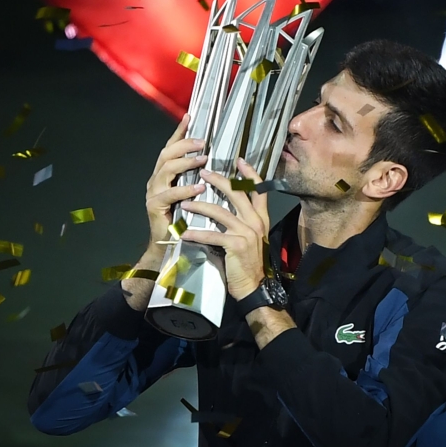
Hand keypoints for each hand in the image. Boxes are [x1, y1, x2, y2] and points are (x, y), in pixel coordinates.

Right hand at [145, 113, 207, 250]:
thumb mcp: (190, 193)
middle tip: (202, 143)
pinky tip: (199, 187)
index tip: (189, 118)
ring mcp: (153, 192)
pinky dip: (185, 189)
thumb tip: (212, 160)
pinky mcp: (154, 206)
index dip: (179, 133)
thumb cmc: (182, 218)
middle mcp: (155, 180)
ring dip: (186, 163)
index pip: (170, 148)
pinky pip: (170, 194)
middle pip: (166, 154)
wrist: (167, 243)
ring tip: (203, 160)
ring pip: (166, 170)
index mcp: (164, 175)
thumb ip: (195, 176)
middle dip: (184, 145)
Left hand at [179, 158, 270, 300]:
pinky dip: (196, 233)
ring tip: (185, 202)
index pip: (258, 190)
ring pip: (220, 211)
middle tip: (203, 172)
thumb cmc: (249, 262)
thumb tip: (228, 206)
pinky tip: (184, 232)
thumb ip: (244, 220)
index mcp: (261, 218)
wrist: (254, 286)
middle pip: (237, 193)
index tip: (239, 160)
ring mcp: (246, 232)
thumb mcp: (252, 237)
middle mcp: (255, 221)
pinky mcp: (235, 245)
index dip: (249, 174)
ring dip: (199, 206)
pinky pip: (212, 235)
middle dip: (218, 180)